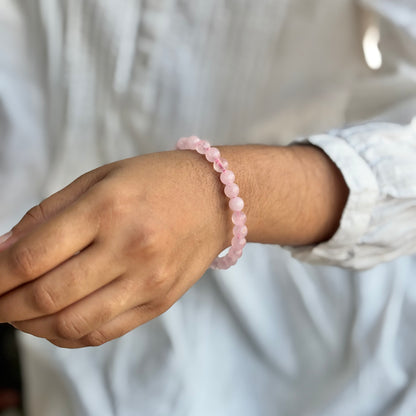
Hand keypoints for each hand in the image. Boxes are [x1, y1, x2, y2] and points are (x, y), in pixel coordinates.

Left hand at [0, 151, 230, 347]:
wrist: (216, 199)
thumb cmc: (156, 181)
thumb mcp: (100, 180)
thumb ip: (49, 215)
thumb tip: (2, 252)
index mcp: (108, 209)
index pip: (31, 257)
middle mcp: (129, 249)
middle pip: (46, 297)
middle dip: (4, 305)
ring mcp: (147, 281)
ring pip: (70, 325)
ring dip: (32, 325)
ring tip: (20, 312)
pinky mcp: (159, 302)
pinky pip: (102, 333)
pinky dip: (67, 335)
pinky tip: (56, 321)